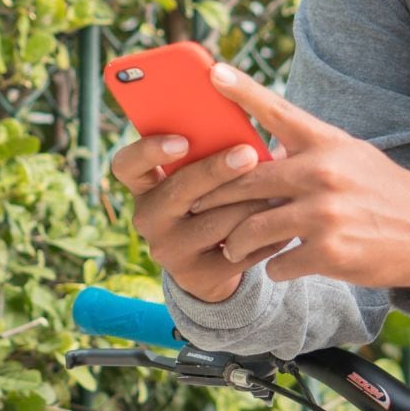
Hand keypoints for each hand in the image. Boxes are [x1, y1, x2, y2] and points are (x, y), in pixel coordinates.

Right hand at [109, 131, 293, 303]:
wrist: (211, 264)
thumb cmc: (211, 201)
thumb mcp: (200, 179)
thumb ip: (208, 154)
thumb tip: (244, 134)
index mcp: (143, 186)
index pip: (126, 165)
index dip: (148, 151)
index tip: (182, 141)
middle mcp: (147, 218)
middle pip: (179, 190)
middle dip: (217, 170)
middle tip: (249, 154)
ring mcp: (168, 250)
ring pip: (216, 221)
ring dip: (253, 203)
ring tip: (281, 189)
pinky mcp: (195, 276)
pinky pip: (236, 250)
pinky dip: (264, 235)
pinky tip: (283, 222)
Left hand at [190, 61, 409, 288]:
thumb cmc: (381, 191)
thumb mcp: (350, 156)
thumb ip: (306, 151)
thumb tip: (257, 153)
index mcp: (327, 143)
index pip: (277, 110)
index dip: (243, 90)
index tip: (212, 72)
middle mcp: (324, 173)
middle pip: (247, 180)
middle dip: (214, 196)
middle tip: (195, 203)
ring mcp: (325, 214)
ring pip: (253, 228)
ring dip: (237, 241)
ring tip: (233, 244)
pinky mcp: (328, 252)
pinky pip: (277, 262)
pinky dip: (274, 266)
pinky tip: (279, 264)